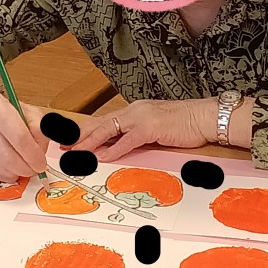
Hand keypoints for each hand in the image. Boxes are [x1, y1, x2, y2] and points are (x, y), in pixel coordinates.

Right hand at [0, 73, 48, 181]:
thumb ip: (39, 130)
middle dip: (26, 169)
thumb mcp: (28, 111)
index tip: (41, 163)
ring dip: (16, 173)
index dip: (33, 155)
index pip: (20, 137)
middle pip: (7, 157)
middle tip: (36, 169)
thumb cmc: (5, 109)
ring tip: (25, 167)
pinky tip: (13, 169)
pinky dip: (5, 175)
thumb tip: (40, 153)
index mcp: (0, 111)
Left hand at [66, 99, 216, 161]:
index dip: (87, 131)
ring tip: (75, 154)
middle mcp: (134, 110)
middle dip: (80, 136)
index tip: (72, 140)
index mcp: (135, 110)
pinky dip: (113, 150)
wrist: (204, 117)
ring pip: (108, 130)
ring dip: (89, 143)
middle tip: (63, 147)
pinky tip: (101, 157)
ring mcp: (142, 117)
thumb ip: (139, 134)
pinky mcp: (151, 127)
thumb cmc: (185, 124)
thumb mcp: (156, 128)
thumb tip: (123, 146)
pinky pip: (127, 140)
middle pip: (101, 123)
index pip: (105, 120)